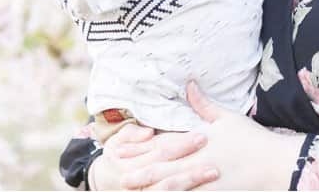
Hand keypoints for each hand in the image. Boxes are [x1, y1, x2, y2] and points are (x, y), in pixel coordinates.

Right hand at [89, 123, 217, 190]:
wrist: (104, 184)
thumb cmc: (115, 159)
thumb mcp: (116, 142)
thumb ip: (131, 135)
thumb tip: (149, 132)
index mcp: (128, 162)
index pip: (159, 150)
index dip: (181, 144)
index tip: (202, 135)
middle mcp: (135, 180)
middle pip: (166, 171)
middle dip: (190, 164)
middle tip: (213, 156)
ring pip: (169, 189)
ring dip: (191, 181)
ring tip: (212, 172)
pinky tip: (204, 189)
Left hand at [115, 83, 301, 189]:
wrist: (276, 166)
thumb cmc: (252, 140)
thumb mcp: (227, 117)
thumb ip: (203, 104)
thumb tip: (189, 84)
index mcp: (198, 142)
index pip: (164, 146)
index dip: (141, 150)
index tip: (121, 151)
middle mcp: (197, 162)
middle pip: (162, 168)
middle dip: (139, 172)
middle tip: (118, 175)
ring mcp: (205, 182)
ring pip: (172, 186)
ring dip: (151, 186)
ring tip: (130, 187)